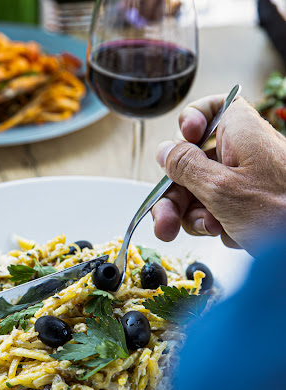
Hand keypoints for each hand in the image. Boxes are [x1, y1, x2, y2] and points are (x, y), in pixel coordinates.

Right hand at [152, 95, 285, 253]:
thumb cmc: (280, 212)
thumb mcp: (220, 189)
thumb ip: (186, 167)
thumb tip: (164, 151)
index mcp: (240, 131)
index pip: (210, 108)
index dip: (188, 123)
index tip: (179, 143)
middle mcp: (242, 150)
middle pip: (193, 161)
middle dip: (176, 195)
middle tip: (166, 222)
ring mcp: (244, 177)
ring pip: (200, 189)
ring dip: (196, 215)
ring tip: (211, 229)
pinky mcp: (247, 200)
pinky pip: (217, 206)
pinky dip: (217, 223)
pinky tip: (229, 233)